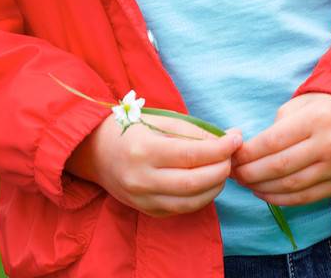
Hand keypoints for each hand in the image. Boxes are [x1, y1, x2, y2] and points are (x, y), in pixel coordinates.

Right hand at [66, 112, 241, 217]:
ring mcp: (143, 199)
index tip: (236, 138)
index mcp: (145, 150)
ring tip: (224, 169)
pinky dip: (200, 198)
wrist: (94, 151)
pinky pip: (180, 210)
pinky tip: (208, 183)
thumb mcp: (158, 120)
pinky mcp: (146, 211)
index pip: (192, 155)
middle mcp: (143, 179)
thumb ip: (191, 131)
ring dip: (215, 187)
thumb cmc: (128, 127)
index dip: (220, 148)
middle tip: (233, 156)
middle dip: (221, 169)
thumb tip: (225, 139)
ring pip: (190, 202)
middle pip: (194, 183)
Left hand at [231, 93, 330, 207]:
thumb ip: (279, 124)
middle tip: (233, 173)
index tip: (233, 156)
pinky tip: (264, 193)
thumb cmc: (328, 108)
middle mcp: (328, 145)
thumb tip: (251, 148)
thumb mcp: (303, 103)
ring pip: (290, 187)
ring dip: (262, 188)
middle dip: (250, 173)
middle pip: (280, 167)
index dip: (249, 152)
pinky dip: (280, 200)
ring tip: (246, 183)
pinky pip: (304, 199)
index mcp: (316, 119)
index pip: (274, 141)